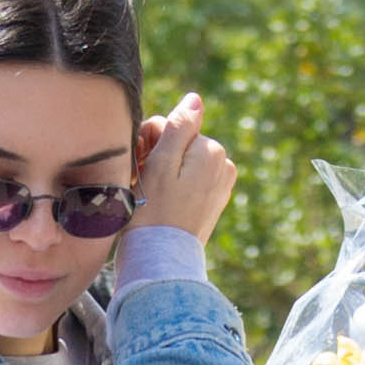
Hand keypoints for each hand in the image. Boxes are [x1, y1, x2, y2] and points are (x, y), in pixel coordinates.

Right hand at [132, 92, 236, 245]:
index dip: (151, 141)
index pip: (175, 128)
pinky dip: (174, 188)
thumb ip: (179, 126)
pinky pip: (189, 183)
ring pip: (184, 163)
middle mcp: (223, 166)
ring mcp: (221, 187)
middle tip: (141, 181)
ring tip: (150, 196)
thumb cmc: (153, 214)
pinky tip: (162, 206)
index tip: (140, 164)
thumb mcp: (161, 162)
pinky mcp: (212, 205)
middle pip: (182, 145)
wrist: (159, 263)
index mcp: (212, 151)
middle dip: (160, 156)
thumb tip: (195, 100)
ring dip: (164, 172)